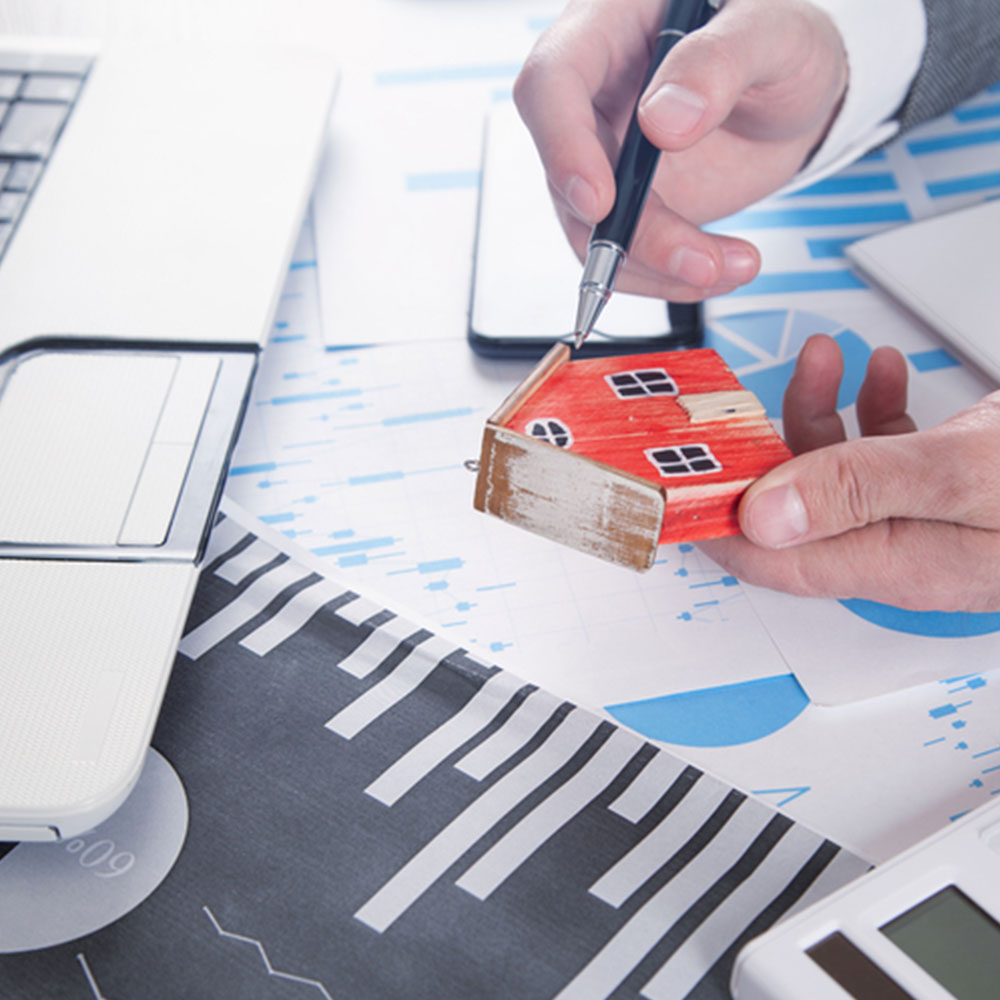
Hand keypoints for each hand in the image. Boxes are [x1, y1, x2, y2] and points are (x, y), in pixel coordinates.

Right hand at [513, 0, 847, 300]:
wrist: (799, 99)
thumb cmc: (781, 44)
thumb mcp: (772, 29)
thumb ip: (719, 62)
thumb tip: (665, 120)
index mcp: (609, 29)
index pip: (551, 83)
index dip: (562, 145)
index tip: (601, 199)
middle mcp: (594, 99)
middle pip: (568, 177)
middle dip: (628, 233)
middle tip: (696, 260)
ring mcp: (607, 160)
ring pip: (592, 231)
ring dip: (657, 265)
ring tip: (732, 265)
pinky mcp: (628, 208)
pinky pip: (625, 257)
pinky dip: (670, 276)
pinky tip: (723, 267)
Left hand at [700, 335, 999, 612]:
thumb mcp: (958, 478)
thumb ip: (860, 490)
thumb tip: (763, 517)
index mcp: (893, 561)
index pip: (772, 558)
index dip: (719, 518)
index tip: (689, 473)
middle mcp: (900, 548)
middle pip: (794, 506)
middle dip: (764, 444)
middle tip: (749, 398)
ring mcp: (922, 519)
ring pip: (838, 470)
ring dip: (820, 409)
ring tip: (822, 358)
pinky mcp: (945, 490)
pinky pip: (887, 456)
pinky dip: (874, 408)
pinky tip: (879, 374)